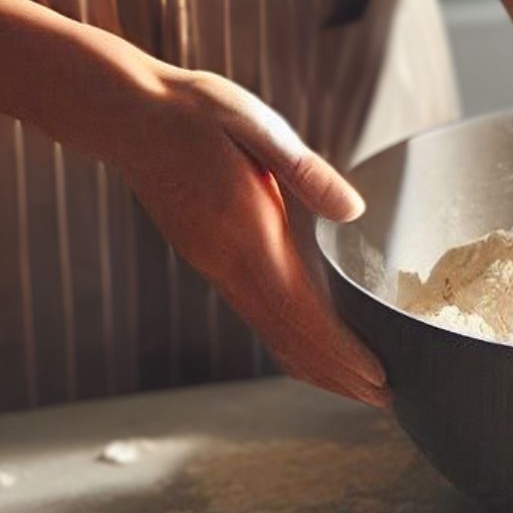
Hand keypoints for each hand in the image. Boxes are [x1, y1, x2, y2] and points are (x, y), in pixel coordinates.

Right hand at [108, 67, 389, 406]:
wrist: (124, 115)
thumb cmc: (190, 113)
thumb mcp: (251, 124)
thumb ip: (304, 170)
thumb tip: (352, 209)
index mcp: (246, 234)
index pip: (301, 312)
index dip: (341, 353)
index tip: (378, 377)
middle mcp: (228, 265)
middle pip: (290, 341)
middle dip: (340, 376)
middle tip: (387, 400)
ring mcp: (216, 269)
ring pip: (273, 337)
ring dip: (318, 369)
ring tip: (360, 388)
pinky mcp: (211, 264)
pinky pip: (258, 319)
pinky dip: (293, 346)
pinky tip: (315, 351)